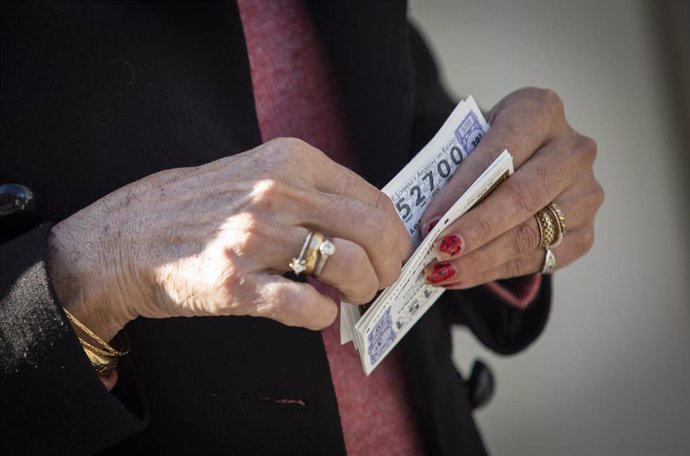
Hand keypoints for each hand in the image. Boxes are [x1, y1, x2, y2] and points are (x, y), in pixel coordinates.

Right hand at [48, 138, 411, 339]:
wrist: (130, 237)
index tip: (392, 254)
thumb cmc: (200, 208)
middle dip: (389, 265)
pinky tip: (314, 312)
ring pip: (349, 267)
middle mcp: (278, 192)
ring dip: (361, 291)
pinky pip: (307, 306)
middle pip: (373, 232)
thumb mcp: (259, 174)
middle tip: (381, 282)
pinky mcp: (236, 283)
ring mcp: (256, 237)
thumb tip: (366, 228)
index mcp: (291, 160)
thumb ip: (312, 193)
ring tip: (346, 298)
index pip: (373, 198)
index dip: (394, 234)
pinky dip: (323, 315)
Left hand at [419, 88, 603, 302]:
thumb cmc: (486, 148)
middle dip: (476, 230)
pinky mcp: (586, 232)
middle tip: (438, 252)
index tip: (429, 221)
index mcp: (541, 111)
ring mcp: (587, 194)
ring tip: (443, 272)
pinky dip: (496, 269)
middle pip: (523, 197)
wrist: (523, 158)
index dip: (463, 190)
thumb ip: (453, 169)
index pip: (500, 153)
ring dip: (482, 258)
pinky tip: (463, 275)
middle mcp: (574, 150)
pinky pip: (538, 259)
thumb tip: (428, 220)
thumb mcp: (469, 141)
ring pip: (532, 234)